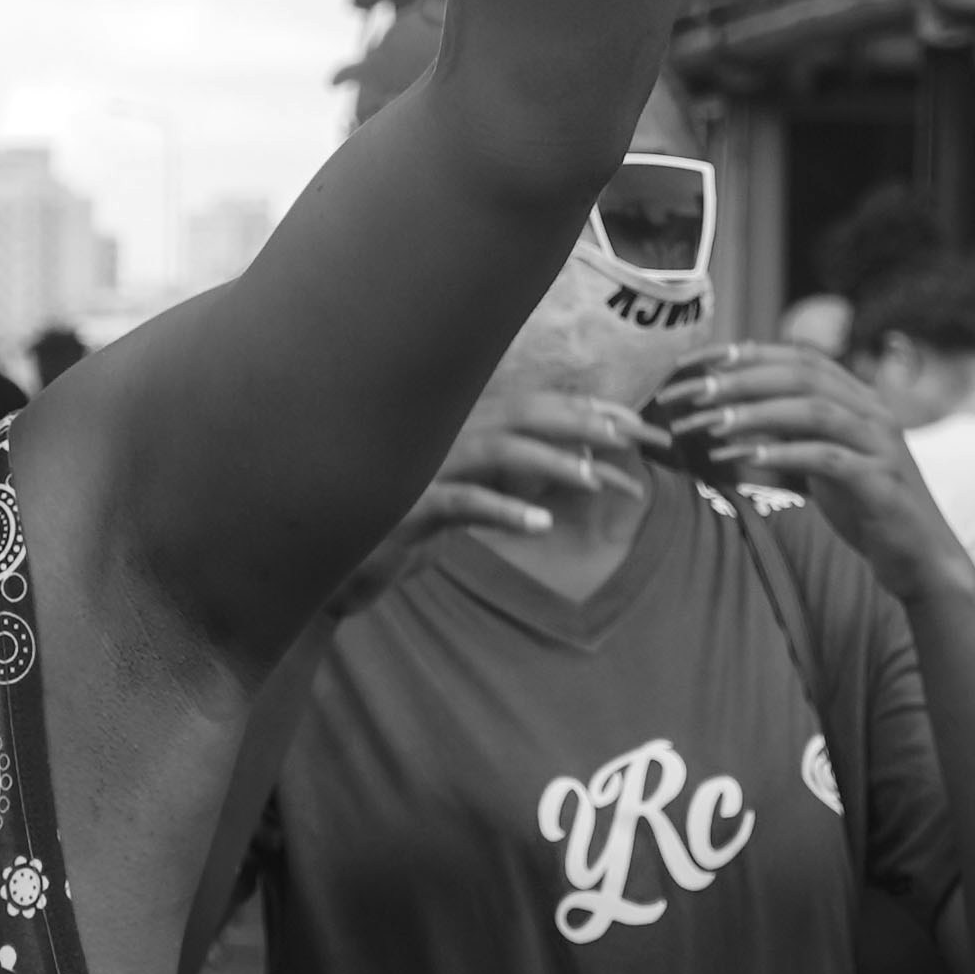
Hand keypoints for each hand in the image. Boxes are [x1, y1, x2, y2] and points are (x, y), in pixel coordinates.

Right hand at [336, 394, 650, 587]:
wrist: (334, 566)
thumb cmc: (405, 530)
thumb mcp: (468, 497)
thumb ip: (513, 477)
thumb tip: (585, 468)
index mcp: (460, 428)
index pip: (536, 407)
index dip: (589, 411)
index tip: (640, 427)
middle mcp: (444, 434)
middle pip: (527, 413)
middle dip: (587, 423)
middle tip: (639, 441)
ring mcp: (425, 467)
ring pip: (499, 449)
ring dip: (552, 462)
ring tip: (597, 481)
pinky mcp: (408, 508)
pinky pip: (463, 503)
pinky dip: (503, 511)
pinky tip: (542, 525)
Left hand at [651, 339, 951, 597]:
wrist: (920, 558)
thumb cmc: (864, 507)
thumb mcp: (821, 460)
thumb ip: (788, 431)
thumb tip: (728, 411)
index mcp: (859, 399)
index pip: (799, 357)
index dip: (745, 354)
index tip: (694, 363)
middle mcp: (873, 412)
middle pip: (803, 375)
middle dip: (741, 380)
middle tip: (691, 393)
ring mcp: (881, 445)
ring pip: (814, 410)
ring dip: (756, 414)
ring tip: (709, 425)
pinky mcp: (882, 482)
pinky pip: (828, 459)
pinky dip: (784, 454)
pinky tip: (744, 459)